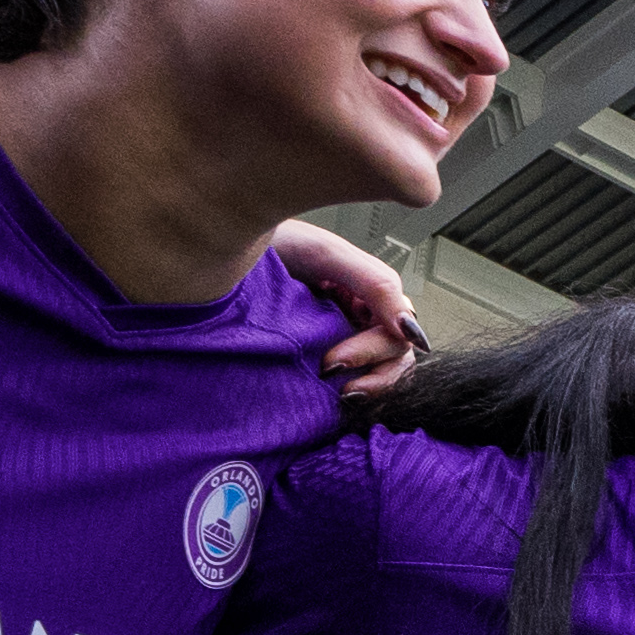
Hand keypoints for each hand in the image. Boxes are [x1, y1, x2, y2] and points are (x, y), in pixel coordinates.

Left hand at [269, 220, 426, 393]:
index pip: (399, 332)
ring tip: (339, 391)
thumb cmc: (269, 243)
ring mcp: (346, 335)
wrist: (223, 248)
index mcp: (369, 290)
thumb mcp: (326, 254)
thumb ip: (377, 285)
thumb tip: (412, 330)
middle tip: (330, 369)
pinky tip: (332, 391)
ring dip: (369, 384)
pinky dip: (353, 387)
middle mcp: (363, 314)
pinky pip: (358, 379)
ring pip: (384, 372)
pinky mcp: (326, 353)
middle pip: (396, 356)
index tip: (338, 360)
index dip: (374, 350)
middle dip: (372, 369)